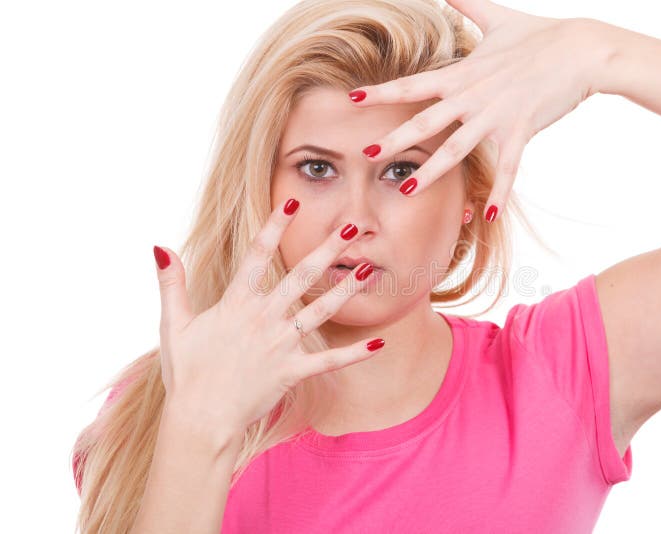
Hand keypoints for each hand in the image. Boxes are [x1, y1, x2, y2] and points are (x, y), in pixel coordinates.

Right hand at [151, 200, 384, 437]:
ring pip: (320, 310)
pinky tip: (379, 343)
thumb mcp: (173, 324)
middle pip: (299, 275)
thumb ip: (171, 283)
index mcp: (235, 303)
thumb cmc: (186, 372)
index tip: (292, 202)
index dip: (275, 226)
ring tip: (368, 271)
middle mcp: (263, 317)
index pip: (258, 254)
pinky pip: (330, 360)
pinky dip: (355, 353)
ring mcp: (281, 344)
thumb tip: (160, 247)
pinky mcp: (293, 370)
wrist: (200, 419)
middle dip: (327, 250)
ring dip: (345, 290)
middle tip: (351, 229)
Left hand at [348, 1, 614, 221]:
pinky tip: (488, 216)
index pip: (413, 84)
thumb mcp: (497, 16)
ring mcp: (495, 116)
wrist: (581, 50)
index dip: (381, 91)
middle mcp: (472, 96)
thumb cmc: (540, 33)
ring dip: (430, 171)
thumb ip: (466, 4)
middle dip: (393, 138)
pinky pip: (507, 169)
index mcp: (462, 73)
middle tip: (365, 153)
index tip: (352, 98)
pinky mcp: (520, 131)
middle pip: (425, 121)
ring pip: (455, 149)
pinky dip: (498, 193)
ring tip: (406, 190)